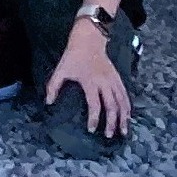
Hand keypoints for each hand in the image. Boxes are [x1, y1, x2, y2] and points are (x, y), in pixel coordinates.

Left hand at [48, 22, 130, 139]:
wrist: (89, 40)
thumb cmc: (73, 56)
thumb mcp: (61, 69)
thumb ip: (53, 86)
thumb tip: (48, 102)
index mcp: (90, 82)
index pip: (95, 105)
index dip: (94, 119)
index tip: (92, 129)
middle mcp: (104, 83)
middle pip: (112, 107)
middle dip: (112, 123)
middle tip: (110, 135)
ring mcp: (113, 81)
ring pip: (122, 103)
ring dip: (124, 118)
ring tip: (123, 131)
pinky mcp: (118, 79)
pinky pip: (125, 96)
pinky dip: (128, 107)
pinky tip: (128, 116)